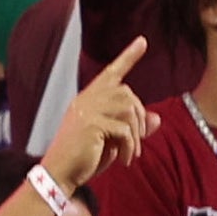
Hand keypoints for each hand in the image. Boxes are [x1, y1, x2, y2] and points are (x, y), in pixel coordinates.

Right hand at [41, 37, 148, 190]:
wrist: (59, 174)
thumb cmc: (84, 158)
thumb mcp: (113, 141)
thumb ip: (133, 128)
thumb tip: (157, 118)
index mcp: (88, 100)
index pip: (111, 73)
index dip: (128, 57)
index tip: (143, 41)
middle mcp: (86, 100)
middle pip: (126, 93)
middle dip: (139, 116)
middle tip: (137, 142)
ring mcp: (87, 110)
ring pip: (128, 109)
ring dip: (136, 134)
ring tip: (132, 153)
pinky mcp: (91, 124)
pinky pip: (124, 129)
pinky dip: (130, 146)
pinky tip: (125, 160)